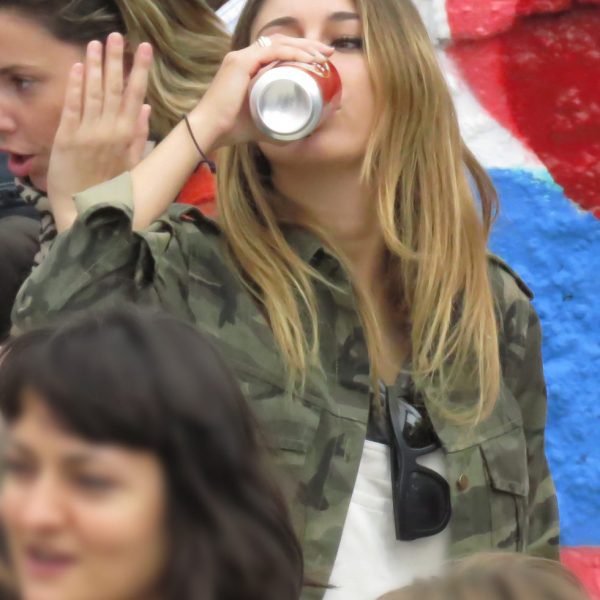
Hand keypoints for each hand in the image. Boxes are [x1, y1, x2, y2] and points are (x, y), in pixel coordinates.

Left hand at [47, 33, 152, 231]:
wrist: (84, 209)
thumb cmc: (110, 187)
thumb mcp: (131, 163)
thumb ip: (138, 134)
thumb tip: (147, 107)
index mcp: (126, 137)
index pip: (136, 97)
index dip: (140, 71)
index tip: (144, 49)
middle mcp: (109, 131)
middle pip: (115, 89)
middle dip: (116, 60)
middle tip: (117, 36)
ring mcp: (87, 133)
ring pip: (94, 93)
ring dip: (96, 66)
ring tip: (97, 43)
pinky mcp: (66, 137)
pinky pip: (72, 107)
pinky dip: (76, 86)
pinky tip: (79, 67)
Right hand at [191, 34, 334, 148]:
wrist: (210, 131)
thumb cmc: (234, 130)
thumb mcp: (264, 125)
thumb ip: (281, 126)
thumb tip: (304, 132)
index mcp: (248, 66)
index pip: (278, 50)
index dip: (301, 51)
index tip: (321, 59)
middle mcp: (244, 57)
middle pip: (282, 42)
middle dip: (308, 45)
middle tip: (329, 53)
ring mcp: (241, 58)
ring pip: (279, 43)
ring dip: (304, 47)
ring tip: (323, 56)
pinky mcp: (239, 63)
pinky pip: (271, 52)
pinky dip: (292, 54)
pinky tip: (308, 60)